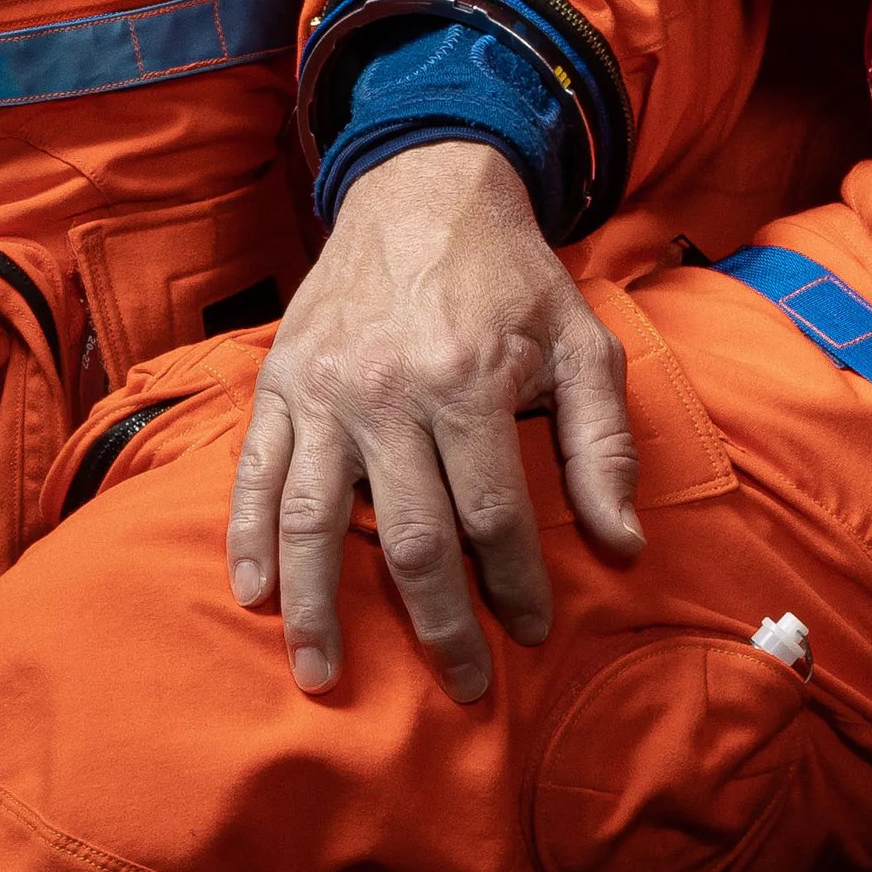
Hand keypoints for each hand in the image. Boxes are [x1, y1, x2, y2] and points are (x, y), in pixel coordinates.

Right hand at [231, 140, 641, 702]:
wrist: (424, 185)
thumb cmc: (512, 275)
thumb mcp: (582, 342)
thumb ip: (603, 445)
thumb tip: (622, 543)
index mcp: (468, 383)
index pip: (493, 515)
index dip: (514, 583)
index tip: (530, 631)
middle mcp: (390, 394)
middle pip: (410, 537)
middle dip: (436, 624)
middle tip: (457, 685)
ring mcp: (325, 392)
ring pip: (315, 521)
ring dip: (317, 608)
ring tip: (323, 676)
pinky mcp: (281, 383)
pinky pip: (255, 474)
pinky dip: (249, 538)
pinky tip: (255, 594)